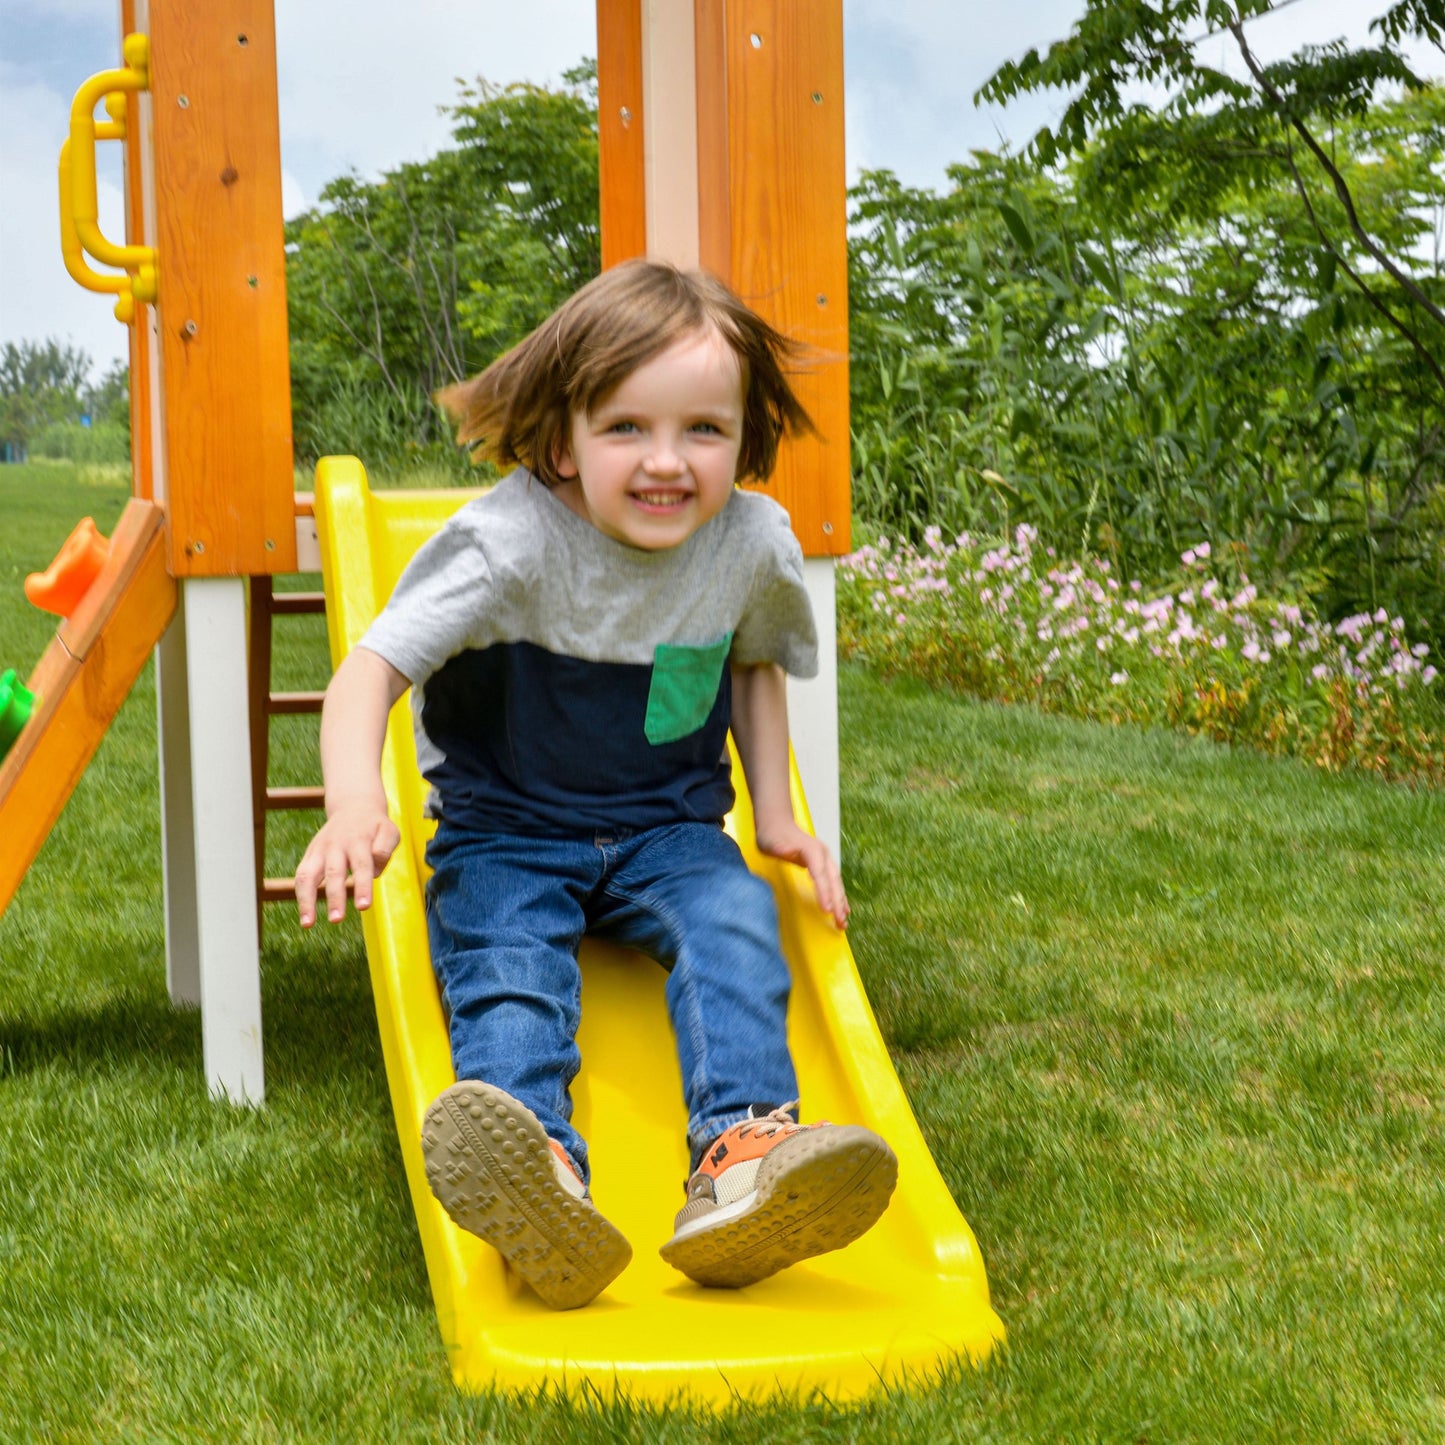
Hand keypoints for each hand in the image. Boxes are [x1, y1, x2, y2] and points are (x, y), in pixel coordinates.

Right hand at [295, 800, 400, 926]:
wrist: (353, 806)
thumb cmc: (375, 827)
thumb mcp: (389, 831)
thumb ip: (385, 848)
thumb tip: (375, 869)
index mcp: (359, 840)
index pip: (361, 865)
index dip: (362, 886)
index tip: (363, 906)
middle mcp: (336, 845)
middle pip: (334, 873)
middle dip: (334, 897)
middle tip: (336, 920)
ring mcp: (319, 850)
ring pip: (308, 874)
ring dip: (307, 900)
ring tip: (308, 924)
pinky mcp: (310, 855)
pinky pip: (301, 876)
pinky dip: (300, 896)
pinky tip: (305, 917)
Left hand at [754, 816, 849, 928]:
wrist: (777, 823)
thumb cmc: (772, 834)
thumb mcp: (770, 841)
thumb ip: (780, 847)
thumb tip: (786, 851)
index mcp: (812, 850)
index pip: (820, 874)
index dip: (824, 892)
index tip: (827, 909)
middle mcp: (823, 855)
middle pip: (833, 881)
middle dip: (837, 902)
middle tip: (839, 921)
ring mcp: (825, 860)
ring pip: (836, 883)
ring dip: (841, 903)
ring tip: (843, 922)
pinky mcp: (823, 865)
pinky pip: (834, 883)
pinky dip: (839, 897)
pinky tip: (843, 910)